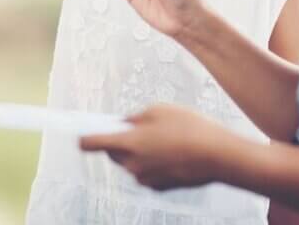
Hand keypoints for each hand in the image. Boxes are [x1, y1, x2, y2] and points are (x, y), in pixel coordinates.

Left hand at [79, 104, 235, 189]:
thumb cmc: (189, 127)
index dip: (84, 136)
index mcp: (127, 144)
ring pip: (132, 163)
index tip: (80, 131)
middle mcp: (131, 165)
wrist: (217, 155)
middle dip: (120, 141)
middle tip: (139, 127)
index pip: (91, 143)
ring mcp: (145, 179)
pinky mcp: (159, 188)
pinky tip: (172, 151)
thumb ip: (135, 117)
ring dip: (139, 152)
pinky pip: (147, 172)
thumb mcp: (159, 110)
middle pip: (112, 153)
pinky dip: (153, 162)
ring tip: (164, 138)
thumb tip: (124, 123)